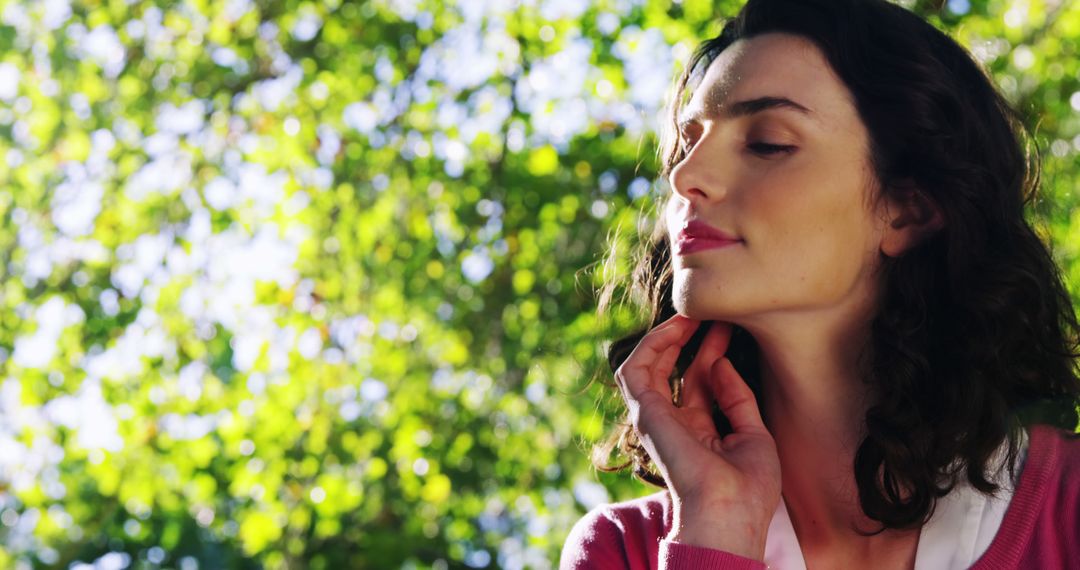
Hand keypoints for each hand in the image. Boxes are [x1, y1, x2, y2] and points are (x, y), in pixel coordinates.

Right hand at [614, 315, 780, 559]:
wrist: (730, 515)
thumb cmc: (747, 490)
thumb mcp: (754, 435)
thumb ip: (737, 398)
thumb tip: (720, 363)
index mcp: (699, 431)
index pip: (700, 380)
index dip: (712, 350)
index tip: (728, 326)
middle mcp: (675, 423)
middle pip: (675, 369)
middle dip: (690, 338)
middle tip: (710, 313)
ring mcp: (657, 418)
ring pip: (647, 365)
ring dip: (666, 336)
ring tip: (690, 314)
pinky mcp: (645, 414)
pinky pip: (634, 370)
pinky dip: (651, 345)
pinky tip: (675, 328)